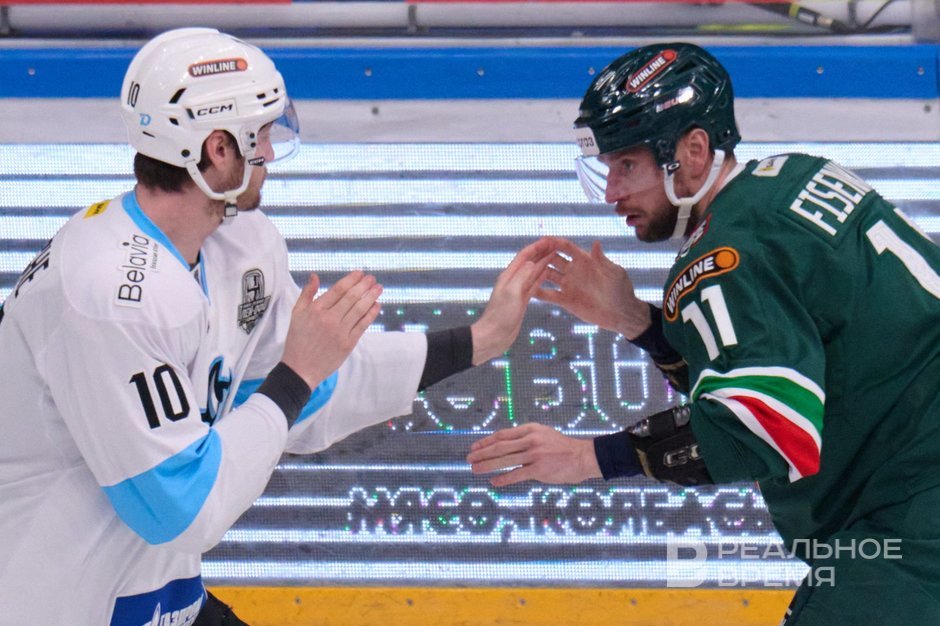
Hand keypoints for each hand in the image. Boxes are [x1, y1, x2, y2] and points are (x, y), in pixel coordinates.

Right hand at [280, 271, 381, 388]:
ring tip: (378, 288)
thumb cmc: (297, 340)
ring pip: (360, 309)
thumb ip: (307, 293)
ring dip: (371, 296)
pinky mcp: (348, 343)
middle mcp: (329, 319)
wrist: (300, 369)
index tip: (360, 273)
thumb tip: (315, 275)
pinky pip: (363, 325)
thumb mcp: (297, 314)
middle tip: (372, 278)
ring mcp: (340, 332)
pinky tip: (377, 305)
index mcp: (316, 310)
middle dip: (364, 285)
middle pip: (352, 297)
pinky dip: (371, 313)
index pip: (338, 289)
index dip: (351, 279)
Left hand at [467, 423, 601, 486]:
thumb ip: (525, 438)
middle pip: (499, 447)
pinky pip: (516, 475)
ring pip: (504, 460)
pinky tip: (494, 482)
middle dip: (481, 453)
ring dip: (487, 466)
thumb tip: (503, 446)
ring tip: (475, 470)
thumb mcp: (543, 434)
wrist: (582, 457)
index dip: (486, 441)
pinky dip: (503, 479)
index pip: (502, 435)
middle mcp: (531, 440)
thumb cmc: (561, 447)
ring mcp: (534, 455)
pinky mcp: (539, 470)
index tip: (474, 447)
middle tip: (469, 459)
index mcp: (530, 429)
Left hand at [470, 239, 553, 364]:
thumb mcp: (512, 294)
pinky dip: (541, 277)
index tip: (550, 240)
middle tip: (558, 245)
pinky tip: (549, 274)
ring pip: (533, 272)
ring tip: (556, 256)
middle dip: (542, 252)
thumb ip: (521, 277)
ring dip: (544, 263)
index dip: (537, 247)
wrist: (493, 336)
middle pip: (530, 261)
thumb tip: (531, 262)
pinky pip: (533, 285)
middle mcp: (513, 280)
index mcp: (509, 276)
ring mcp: (518, 290)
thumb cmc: (500, 316)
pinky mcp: (522, 300)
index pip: (524, 256)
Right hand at [536, 237, 650, 338]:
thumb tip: (595, 243)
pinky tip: (526, 290)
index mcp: (585, 261)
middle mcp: (573, 270)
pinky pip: (549, 295)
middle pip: (552, 259)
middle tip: (527, 254)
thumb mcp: (613, 273)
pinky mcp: (565, 300)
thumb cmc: (621, 290)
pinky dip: (538, 292)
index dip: (555, 242)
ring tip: (523, 272)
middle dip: (540, 255)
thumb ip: (602, 260)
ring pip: (547, 275)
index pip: (566, 248)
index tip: (542, 239)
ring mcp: (568, 285)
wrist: (621, 314)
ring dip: (536, 272)